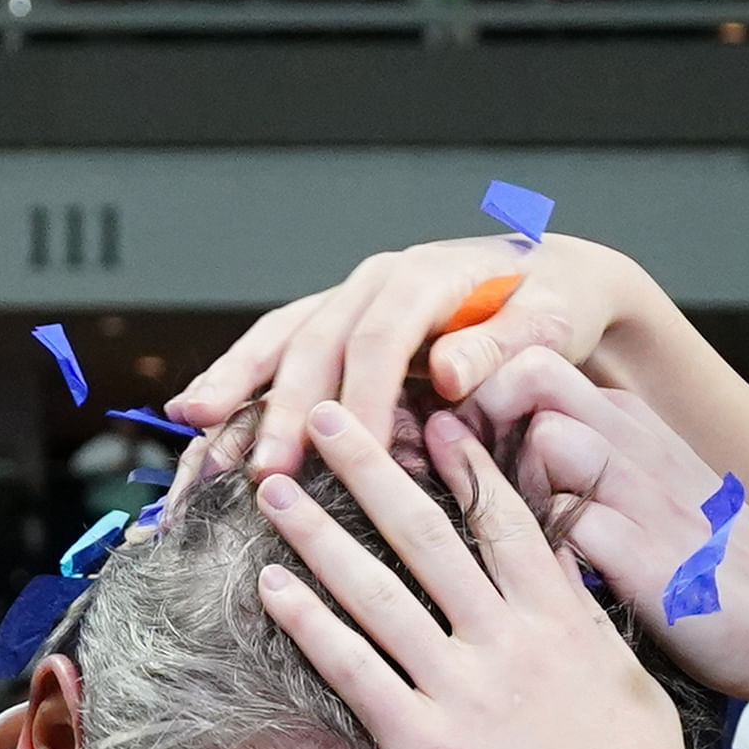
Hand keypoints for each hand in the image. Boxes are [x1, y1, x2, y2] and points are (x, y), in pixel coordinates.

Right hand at [175, 234, 669, 477]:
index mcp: (429, 276)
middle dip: (287, 408)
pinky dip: (238, 379)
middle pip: (318, 341)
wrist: (549, 282)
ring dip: (238, 384)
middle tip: (266, 472)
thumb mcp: (549, 325)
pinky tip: (198, 413)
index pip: (383, 339)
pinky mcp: (336, 324)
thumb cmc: (554, 310)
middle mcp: (377, 281)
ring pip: (281, 338)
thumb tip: (447, 372)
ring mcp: (350, 299)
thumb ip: (501, 347)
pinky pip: (277, 349)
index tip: (350, 454)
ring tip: (194, 424)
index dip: (362, 398)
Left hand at [251, 403, 698, 748]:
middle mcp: (508, 641)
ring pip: (377, 591)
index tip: (431, 417)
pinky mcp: (425, 748)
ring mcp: (462, 691)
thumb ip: (585, 626)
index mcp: (562, 622)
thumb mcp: (629, 687)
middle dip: (371, 467)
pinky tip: (273, 588)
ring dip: (318, 533)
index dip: (463, 463)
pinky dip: (309, 624)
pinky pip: (354, 670)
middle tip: (326, 416)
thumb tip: (560, 580)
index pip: (505, 520)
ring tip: (276, 488)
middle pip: (426, 534)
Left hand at [457, 349, 748, 712]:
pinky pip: (569, 528)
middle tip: (465, 482)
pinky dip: (538, 550)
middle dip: (481, 422)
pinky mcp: (650, 561)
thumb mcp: (649, 491)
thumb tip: (496, 458)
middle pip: (530, 379)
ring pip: (547, 441)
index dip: (479, 399)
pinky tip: (531, 585)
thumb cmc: (711, 562)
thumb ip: (585, 464)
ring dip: (511, 485)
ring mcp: (645, 498)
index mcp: (630, 425)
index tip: (455, 451)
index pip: (532, 364)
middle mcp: (635, 445)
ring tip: (507, 536)